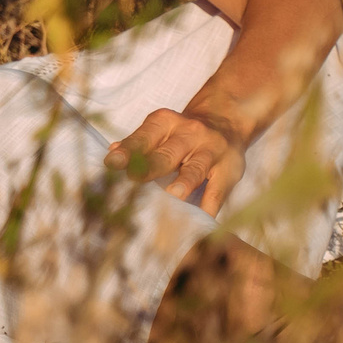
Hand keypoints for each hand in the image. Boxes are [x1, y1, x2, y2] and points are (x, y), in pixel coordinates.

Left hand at [108, 108, 247, 213]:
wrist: (224, 122)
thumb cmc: (180, 133)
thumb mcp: (159, 130)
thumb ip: (138, 142)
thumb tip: (113, 152)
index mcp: (166, 122)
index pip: (145, 136)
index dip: (129, 150)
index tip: (112, 162)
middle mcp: (190, 133)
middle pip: (168, 153)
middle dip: (151, 166)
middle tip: (134, 178)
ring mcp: (212, 151)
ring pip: (196, 169)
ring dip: (184, 182)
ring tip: (173, 195)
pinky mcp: (230, 170)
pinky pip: (218, 191)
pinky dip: (209, 207)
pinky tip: (200, 220)